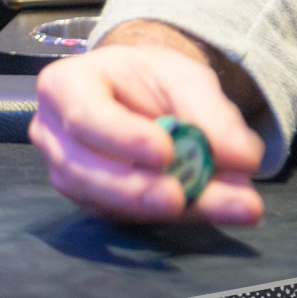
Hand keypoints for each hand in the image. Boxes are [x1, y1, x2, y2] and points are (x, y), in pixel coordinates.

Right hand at [30, 21, 265, 224]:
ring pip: (104, 203)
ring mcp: (69, 175)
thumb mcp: (185, 77)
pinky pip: (128, 220)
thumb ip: (211, 111)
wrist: (143, 95)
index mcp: (65, 85)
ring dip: (167, 210)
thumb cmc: (152, 78)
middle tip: (184, 198)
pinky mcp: (95, 205)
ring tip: (228, 206)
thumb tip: (241, 158)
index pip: (83, 115)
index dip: (121, 138)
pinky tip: (218, 207)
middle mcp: (55, 135)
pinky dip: (178, 218)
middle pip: (83, 170)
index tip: (166, 153)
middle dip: (136, 190)